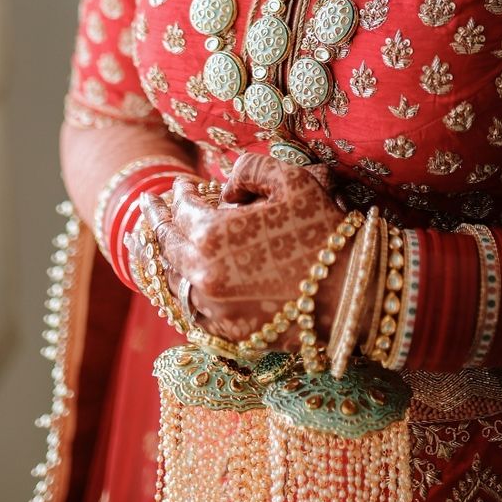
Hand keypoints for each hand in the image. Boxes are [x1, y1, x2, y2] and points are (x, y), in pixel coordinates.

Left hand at [133, 153, 347, 345]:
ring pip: (175, 279)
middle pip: (169, 244)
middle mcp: (203, 275)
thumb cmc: (324, 232)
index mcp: (212, 235)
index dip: (180, 193)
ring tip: (163, 242)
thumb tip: (227, 184)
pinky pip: (194, 308)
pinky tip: (187, 280)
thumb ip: (250, 168)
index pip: (182, 209)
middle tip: (151, 205)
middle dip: (159, 220)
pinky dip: (186, 289)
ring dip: (169, 256)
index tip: (182, 184)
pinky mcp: (227, 333)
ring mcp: (212, 309)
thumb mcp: (291, 181)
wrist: (350, 293)